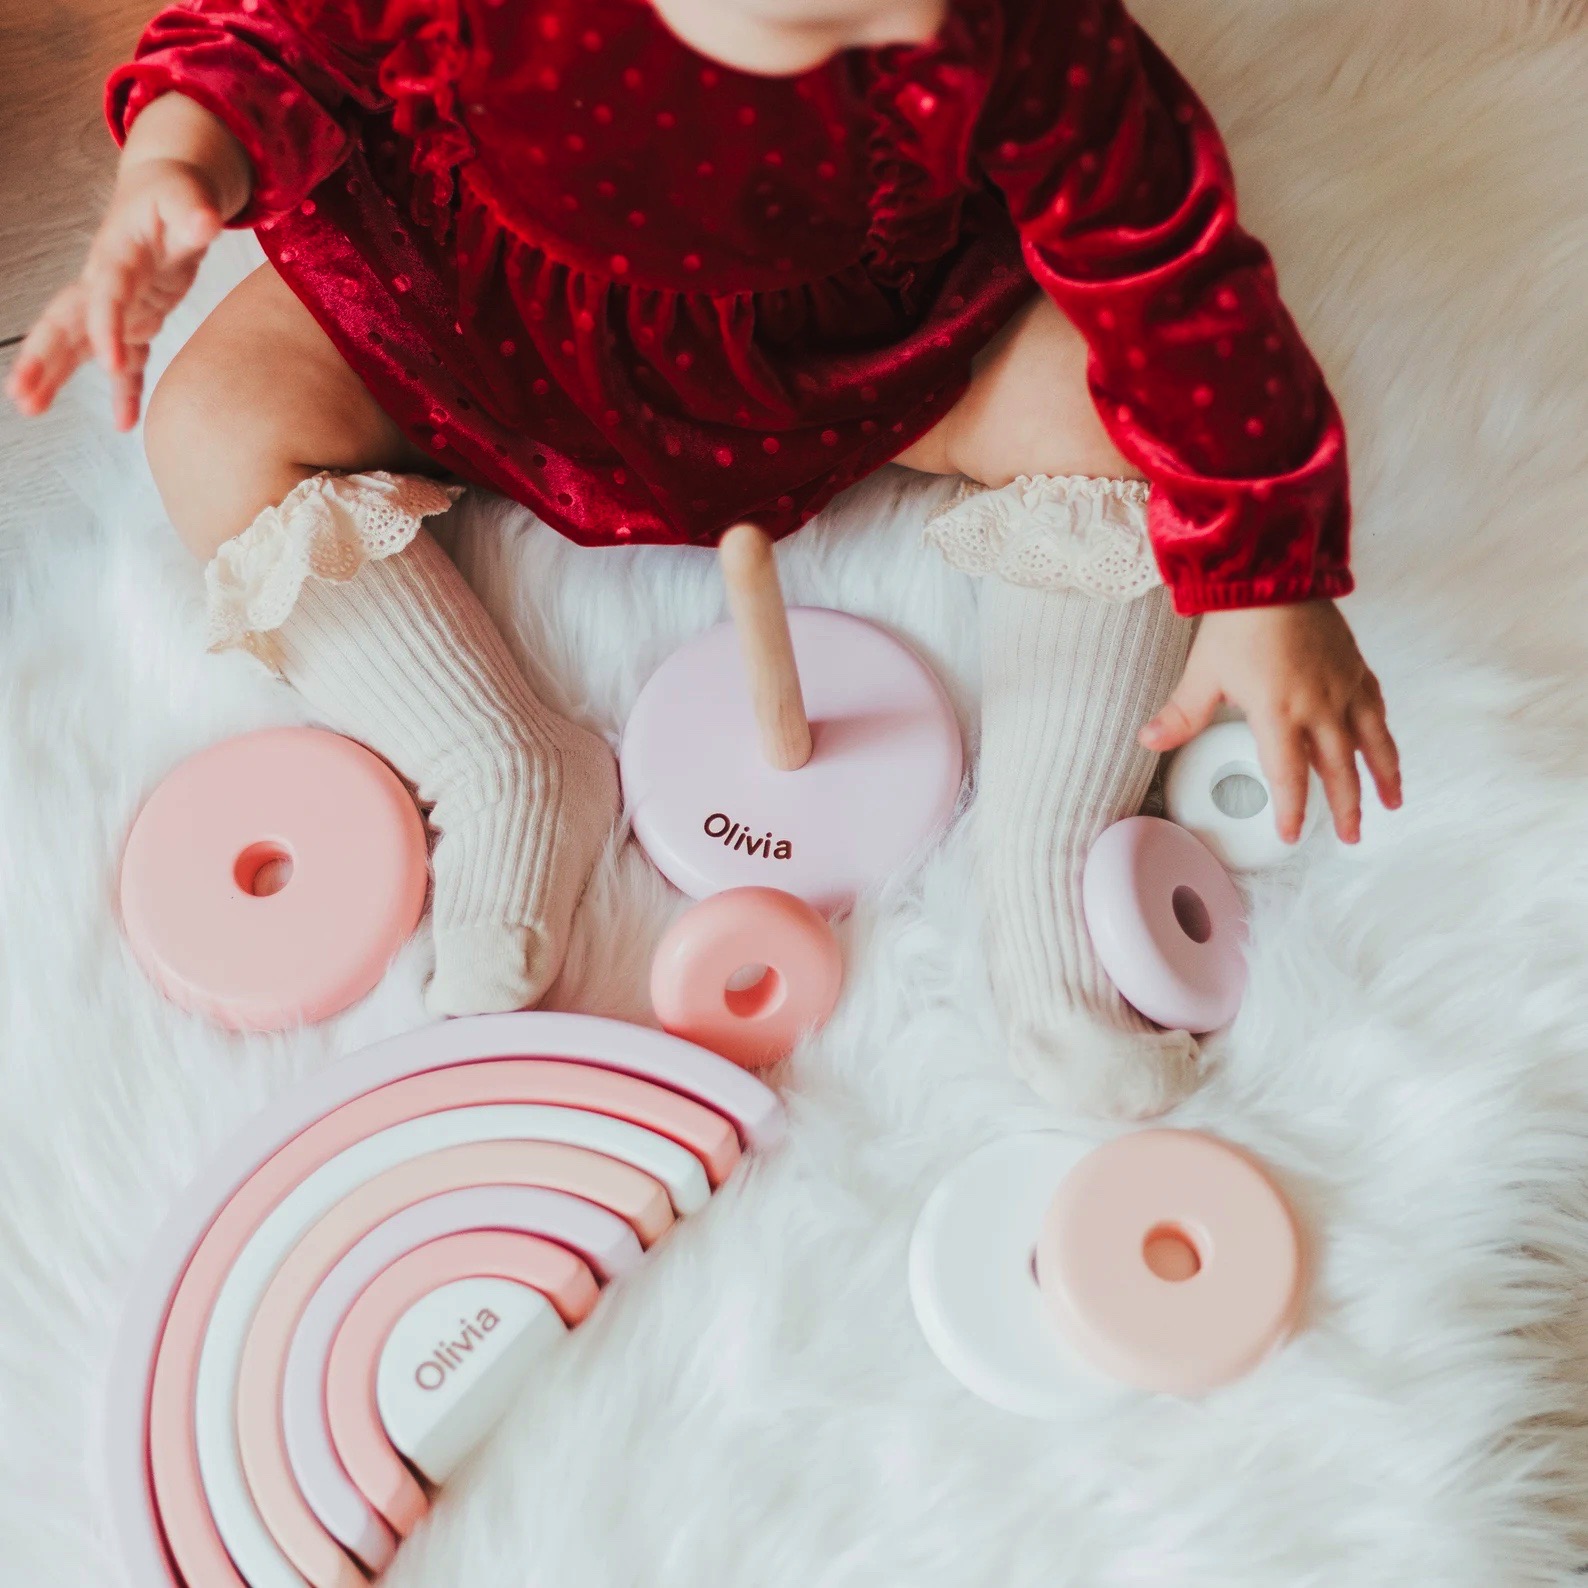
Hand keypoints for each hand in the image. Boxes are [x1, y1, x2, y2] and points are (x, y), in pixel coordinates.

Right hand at [6, 158, 222, 430]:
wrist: (166, 191)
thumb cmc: (175, 193)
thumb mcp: (186, 195)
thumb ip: (193, 211)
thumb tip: (206, 222)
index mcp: (117, 254)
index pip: (107, 294)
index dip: (106, 326)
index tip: (109, 363)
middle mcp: (105, 282)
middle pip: (68, 321)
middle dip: (44, 358)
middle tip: (21, 395)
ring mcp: (116, 304)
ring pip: (80, 344)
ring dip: (56, 376)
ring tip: (30, 408)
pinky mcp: (135, 320)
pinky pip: (126, 361)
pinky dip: (125, 391)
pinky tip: (125, 424)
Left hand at [1139, 599, 1401, 844]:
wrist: (1275, 572)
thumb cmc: (1238, 621)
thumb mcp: (1203, 673)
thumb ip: (1181, 714)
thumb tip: (1148, 741)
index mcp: (1278, 713)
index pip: (1288, 776)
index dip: (1291, 810)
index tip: (1291, 836)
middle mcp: (1319, 706)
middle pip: (1338, 769)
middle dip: (1345, 807)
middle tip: (1350, 837)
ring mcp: (1343, 687)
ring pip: (1371, 742)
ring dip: (1382, 776)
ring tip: (1390, 803)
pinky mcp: (1355, 667)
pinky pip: (1376, 708)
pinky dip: (1381, 733)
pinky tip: (1382, 746)